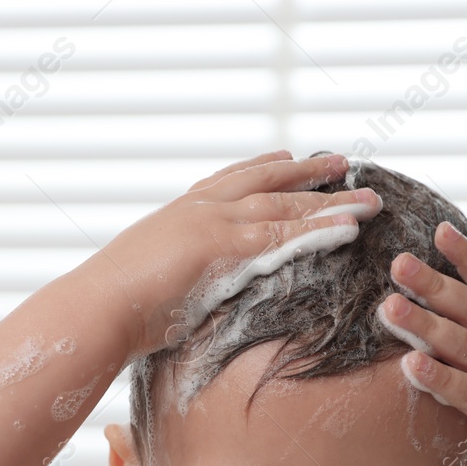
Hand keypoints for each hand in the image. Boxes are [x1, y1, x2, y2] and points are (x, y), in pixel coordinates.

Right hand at [102, 150, 383, 358]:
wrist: (98, 310)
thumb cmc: (115, 307)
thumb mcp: (152, 280)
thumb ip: (178, 275)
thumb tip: (184, 290)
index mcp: (181, 212)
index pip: (230, 180)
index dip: (264, 166)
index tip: (290, 155)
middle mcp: (202, 209)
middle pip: (267, 183)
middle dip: (309, 173)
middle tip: (344, 163)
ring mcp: (215, 225)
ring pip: (286, 207)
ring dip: (332, 203)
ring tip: (369, 199)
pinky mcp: (228, 250)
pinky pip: (286, 237)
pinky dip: (320, 231)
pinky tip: (350, 229)